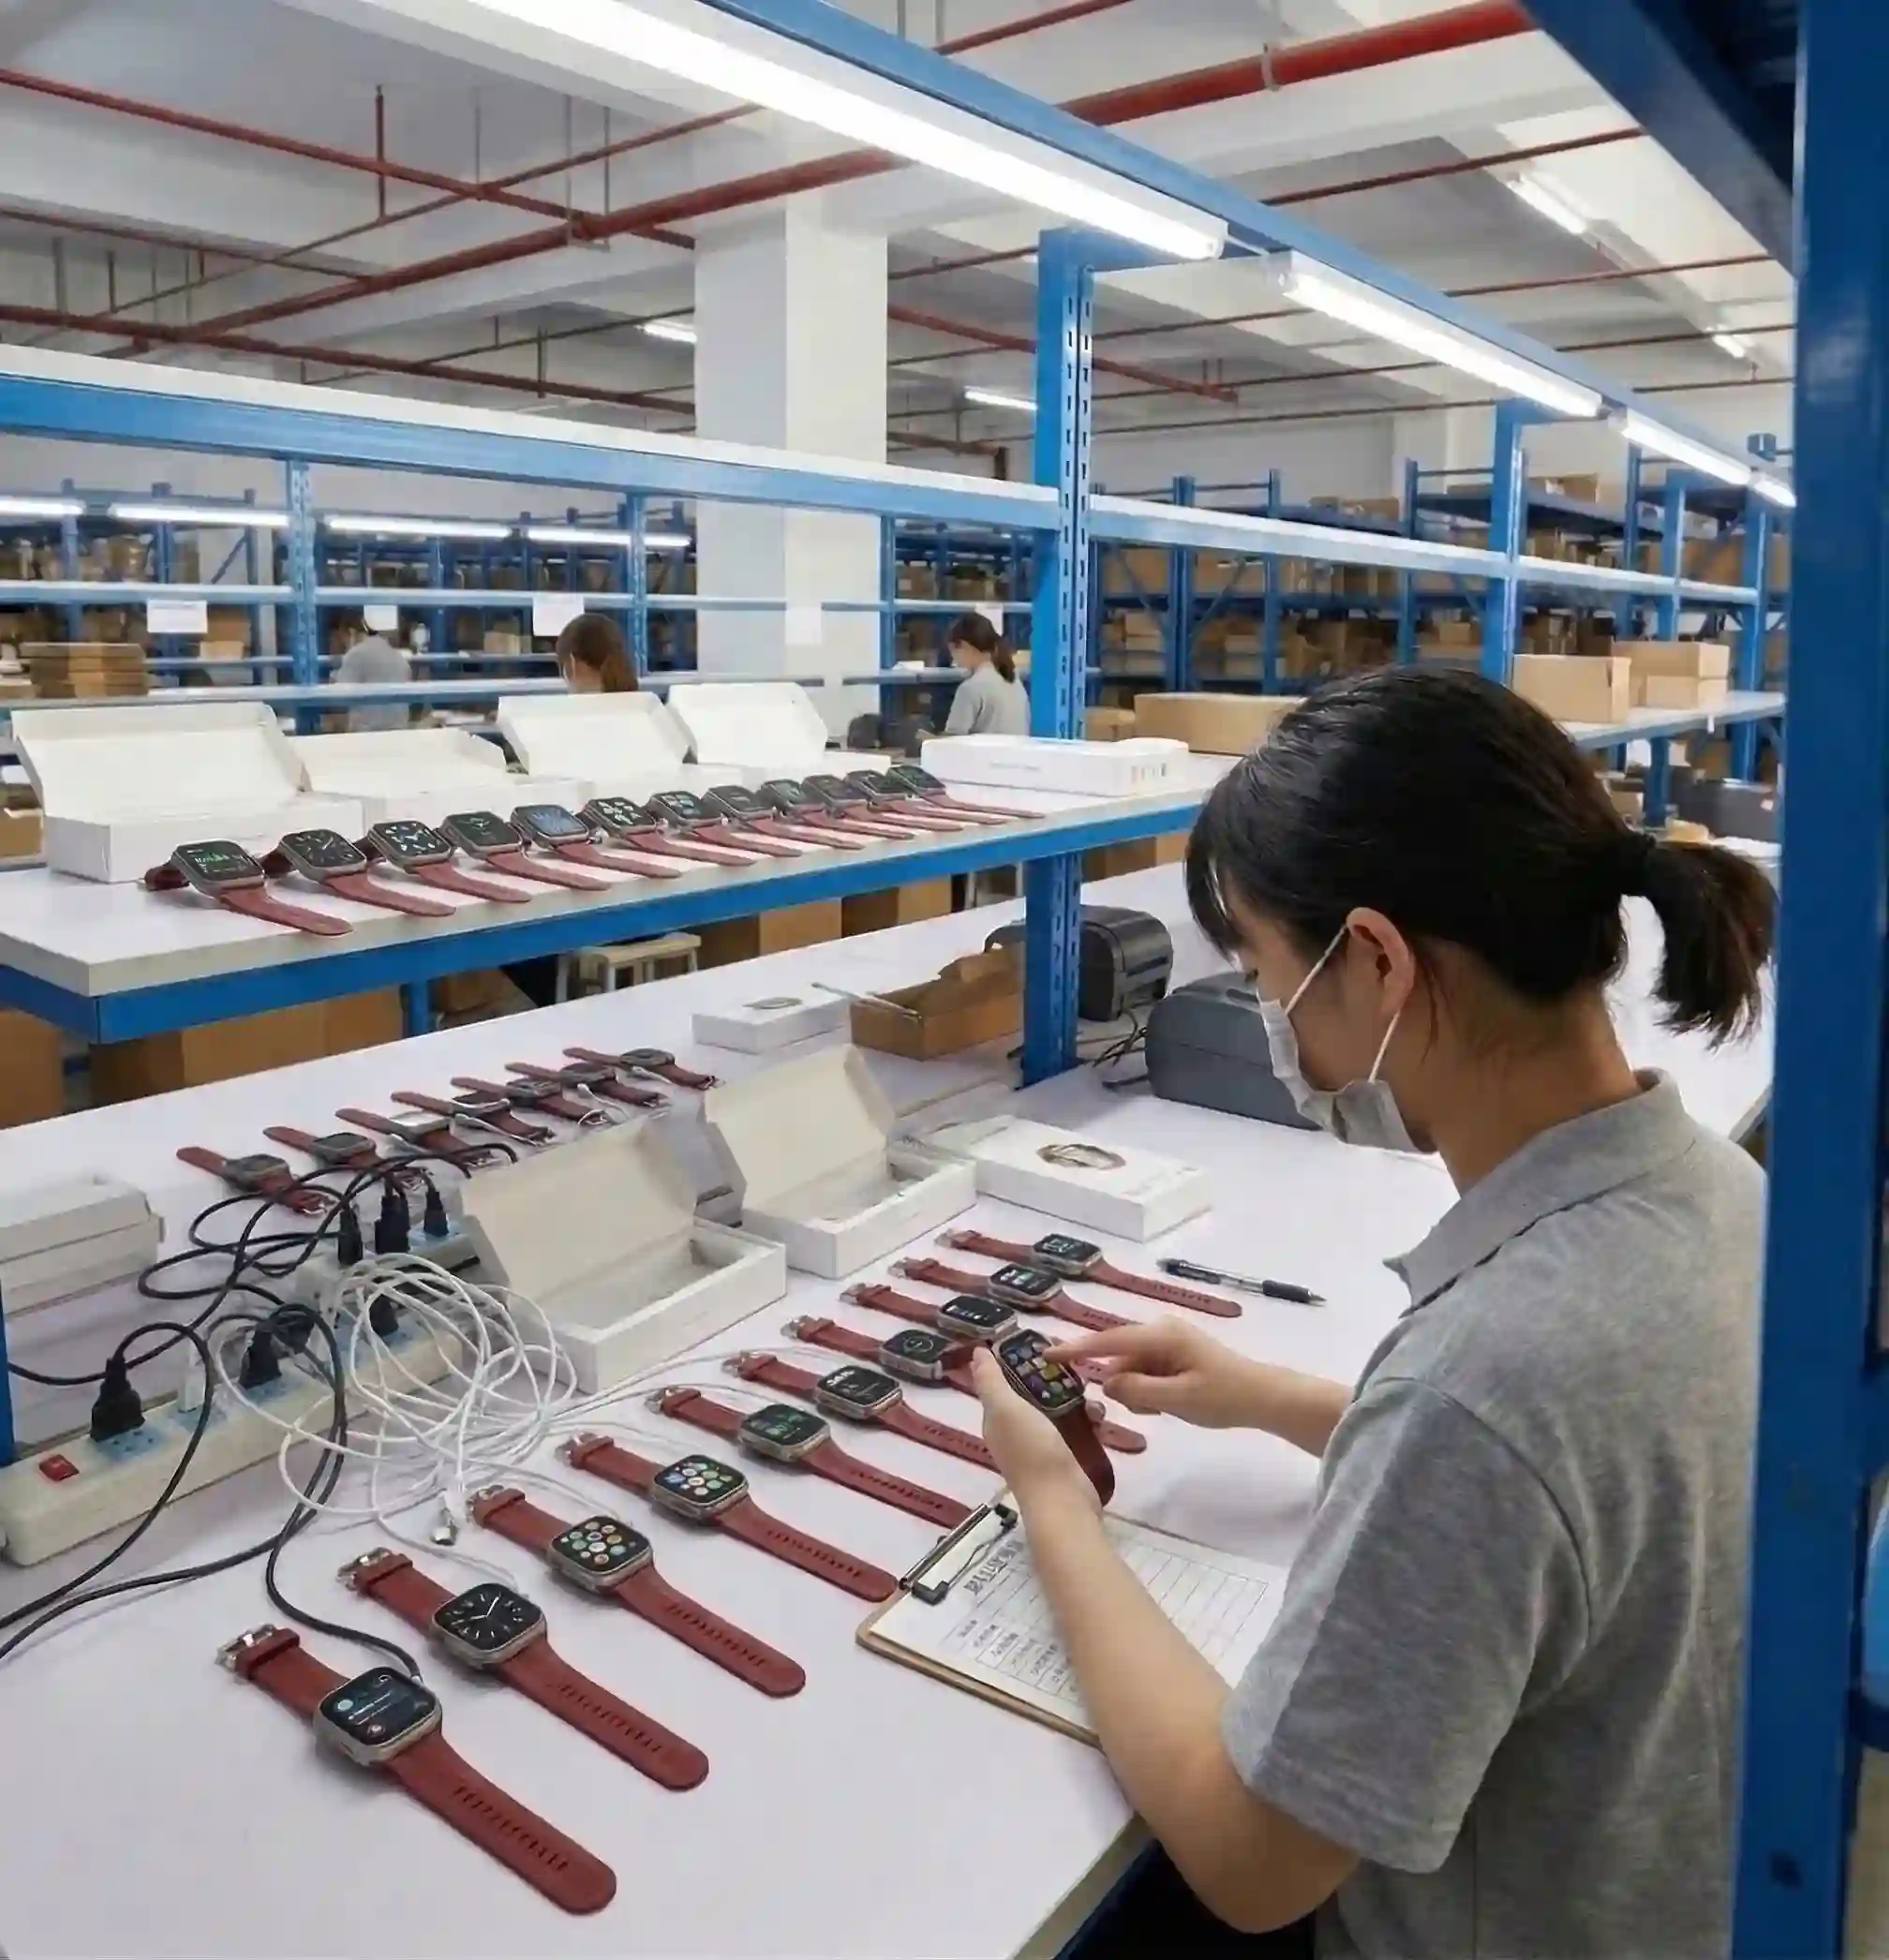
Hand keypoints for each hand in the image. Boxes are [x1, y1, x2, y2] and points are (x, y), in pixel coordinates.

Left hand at [971, 1349, 1100, 1514]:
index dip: (1019, 1361)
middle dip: (1053, 1379)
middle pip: (1033, 1394)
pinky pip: (1075, 1428)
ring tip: (1091, 1393)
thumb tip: (976, 1352)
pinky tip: (1099, 1417)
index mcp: (997, 1420)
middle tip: (1073, 1366)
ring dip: (1075, 1399)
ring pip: (1057, 1410)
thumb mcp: (1005, 1409)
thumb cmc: (1032, 1450)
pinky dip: (1087, 1420)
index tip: (1043, 1343)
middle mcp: (1015, 1432)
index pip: (1003, 1382)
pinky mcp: (1065, 1456)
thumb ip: (991, 1381)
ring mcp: (1041, 1446)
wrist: (1064, 1500)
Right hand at [1050, 1319, 1270, 1428]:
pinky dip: (1146, 1391)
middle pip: (1118, 1357)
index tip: (1046, 1354)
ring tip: (1162, 1409)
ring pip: (1130, 1369)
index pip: (1108, 1341)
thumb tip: (1106, 1382)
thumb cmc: (1223, 1396)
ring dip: (1136, 1391)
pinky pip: (1144, 1373)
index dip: (1076, 1349)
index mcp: (1161, 1335)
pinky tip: (1165, 1406)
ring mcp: (1166, 1343)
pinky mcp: (1171, 1356)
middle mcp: (1159, 1331)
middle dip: (1120, 1384)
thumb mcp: (1178, 1399)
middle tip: (1144, 1408)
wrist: (1262, 1397)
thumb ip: (1137, 1391)